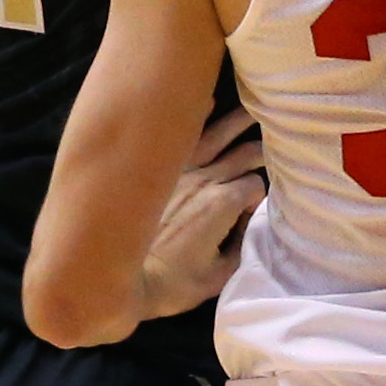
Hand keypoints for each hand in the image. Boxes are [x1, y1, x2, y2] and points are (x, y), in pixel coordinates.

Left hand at [138, 109, 268, 319]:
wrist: (115, 275)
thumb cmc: (170, 283)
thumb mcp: (217, 278)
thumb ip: (242, 248)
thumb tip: (251, 225)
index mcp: (223, 204)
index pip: (255, 186)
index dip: (258, 197)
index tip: (251, 210)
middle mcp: (206, 178)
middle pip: (245, 154)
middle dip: (260, 152)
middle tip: (270, 149)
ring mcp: (181, 169)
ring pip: (217, 135)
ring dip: (239, 122)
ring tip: (254, 109)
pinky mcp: (160, 169)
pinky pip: (183, 134)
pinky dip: (197, 116)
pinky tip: (208, 102)